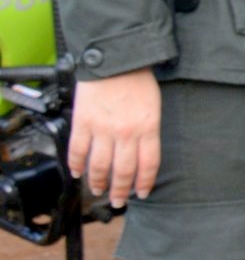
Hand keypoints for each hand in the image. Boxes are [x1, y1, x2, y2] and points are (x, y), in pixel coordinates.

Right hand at [69, 68, 161, 208]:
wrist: (115, 58)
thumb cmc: (138, 78)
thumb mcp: (154, 105)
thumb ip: (148, 129)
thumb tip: (142, 152)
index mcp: (148, 127)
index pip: (149, 164)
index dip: (145, 182)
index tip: (142, 193)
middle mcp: (126, 132)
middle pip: (123, 171)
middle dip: (120, 190)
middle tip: (117, 201)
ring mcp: (102, 129)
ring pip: (99, 166)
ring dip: (98, 182)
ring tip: (98, 190)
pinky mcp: (83, 123)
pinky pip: (78, 150)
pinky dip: (76, 165)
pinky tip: (77, 172)